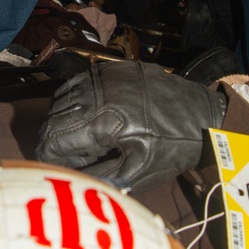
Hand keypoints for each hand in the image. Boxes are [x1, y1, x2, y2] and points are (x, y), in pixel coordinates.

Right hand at [36, 61, 228, 189]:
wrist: (199, 114)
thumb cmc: (171, 147)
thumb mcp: (136, 172)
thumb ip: (97, 177)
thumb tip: (67, 178)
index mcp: (101, 121)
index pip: (52, 138)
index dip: (50, 157)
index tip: (59, 168)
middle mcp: (95, 94)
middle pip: (53, 120)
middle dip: (57, 143)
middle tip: (78, 159)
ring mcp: (100, 78)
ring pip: (60, 101)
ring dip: (64, 123)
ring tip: (87, 141)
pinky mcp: (107, 70)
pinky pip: (75, 85)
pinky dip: (73, 103)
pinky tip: (89, 119)